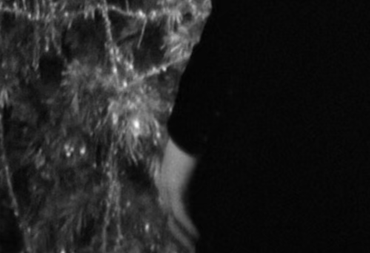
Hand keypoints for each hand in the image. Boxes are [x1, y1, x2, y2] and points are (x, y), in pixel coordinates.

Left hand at [155, 137, 198, 251]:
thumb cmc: (193, 142)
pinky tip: (198, 237)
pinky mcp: (175, 186)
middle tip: (194, 247)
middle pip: (170, 218)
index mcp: (167, 180)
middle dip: (182, 235)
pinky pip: (181, 213)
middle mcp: (164, 186)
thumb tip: (206, 189)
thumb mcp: (192, 165)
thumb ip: (194, 178)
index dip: (180, 226)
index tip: (193, 237)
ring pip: (174, 219)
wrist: (189, 127)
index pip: (171, 209)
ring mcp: (168, 187)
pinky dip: (189, 227)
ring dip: (185, 235)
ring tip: (196, 246)